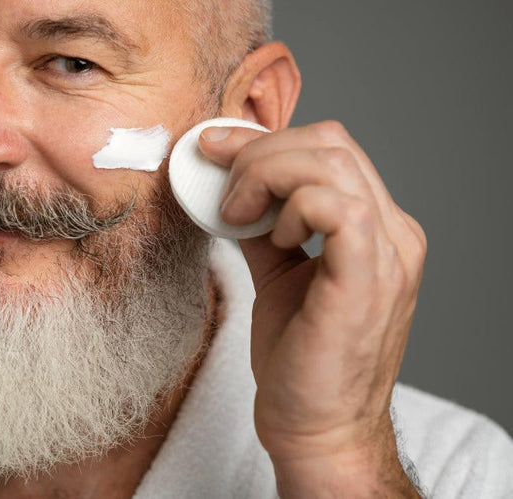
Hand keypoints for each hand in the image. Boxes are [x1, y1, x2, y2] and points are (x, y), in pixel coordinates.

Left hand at [199, 121, 426, 496]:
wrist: (317, 427)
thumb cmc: (300, 358)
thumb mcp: (278, 274)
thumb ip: (265, 227)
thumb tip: (234, 187)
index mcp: (376, 229)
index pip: (330, 149)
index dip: (267, 141)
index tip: (215, 148)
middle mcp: (393, 233)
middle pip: (330, 143)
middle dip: (259, 152)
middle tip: (220, 187)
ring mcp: (389, 254)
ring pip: (330, 162)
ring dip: (267, 176)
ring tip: (238, 216)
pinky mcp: (368, 278)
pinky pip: (336, 206)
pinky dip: (291, 207)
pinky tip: (274, 239)